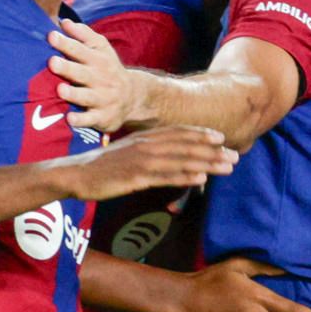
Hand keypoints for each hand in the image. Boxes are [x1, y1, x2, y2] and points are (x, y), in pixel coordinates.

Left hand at [49, 19, 147, 130]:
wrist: (133, 97)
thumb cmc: (107, 69)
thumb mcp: (101, 49)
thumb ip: (83, 34)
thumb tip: (63, 21)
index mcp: (98, 60)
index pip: (81, 50)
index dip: (66, 44)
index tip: (51, 37)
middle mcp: (101, 79)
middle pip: (82, 73)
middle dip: (68, 68)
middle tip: (52, 62)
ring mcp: (102, 99)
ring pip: (87, 97)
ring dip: (74, 94)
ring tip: (61, 90)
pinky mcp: (103, 117)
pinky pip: (91, 119)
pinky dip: (81, 120)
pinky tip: (69, 119)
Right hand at [64, 127, 237, 200]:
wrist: (75, 175)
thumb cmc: (103, 166)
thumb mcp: (128, 152)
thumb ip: (149, 151)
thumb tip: (169, 156)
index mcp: (145, 137)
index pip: (178, 132)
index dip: (201, 134)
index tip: (221, 137)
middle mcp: (146, 145)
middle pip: (186, 145)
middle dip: (212, 150)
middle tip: (235, 155)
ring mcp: (141, 161)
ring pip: (181, 160)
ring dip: (207, 163)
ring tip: (227, 167)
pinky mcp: (135, 178)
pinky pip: (164, 177)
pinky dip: (184, 177)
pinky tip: (200, 179)